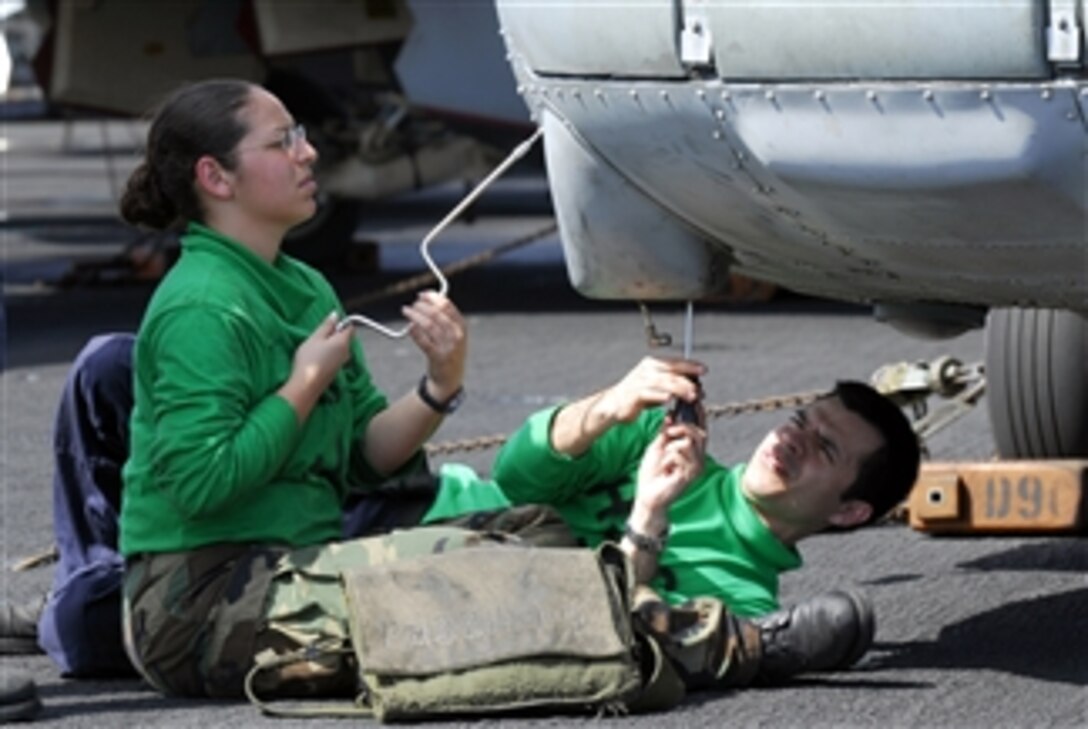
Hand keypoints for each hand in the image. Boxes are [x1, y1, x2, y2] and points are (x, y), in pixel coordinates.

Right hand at [290, 311, 352, 393]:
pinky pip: (336, 357)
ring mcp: (342, 363)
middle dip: (335, 334)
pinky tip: (317, 357)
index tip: (328, 325)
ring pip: (340, 348)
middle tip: (319, 336)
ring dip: (331, 345)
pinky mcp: (336, 371)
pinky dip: (329, 354)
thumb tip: (336, 314)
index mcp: (343, 342)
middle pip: (346, 338)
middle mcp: (346, 352)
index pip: (350, 328)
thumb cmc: (309, 359)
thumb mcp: (315, 338)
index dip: (340, 323)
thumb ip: (327, 325)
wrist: (306, 385)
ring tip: (315, 347)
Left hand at [402, 291, 466, 400]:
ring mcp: (448, 347)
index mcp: (462, 326)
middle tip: (412, 304)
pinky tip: (409, 327)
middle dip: (421, 306)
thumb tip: (426, 298)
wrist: (450, 379)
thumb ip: (444, 317)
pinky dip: (414, 332)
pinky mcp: (438, 357)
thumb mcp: (454, 334)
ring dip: (414, 315)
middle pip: (437, 313)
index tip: (421, 294)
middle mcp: (457, 335)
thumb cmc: (449, 352)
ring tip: (406, 311)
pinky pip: (423, 341)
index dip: (432, 297)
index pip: (447, 305)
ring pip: (428, 325)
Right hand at [597, 356, 704, 425]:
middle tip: (700, 390)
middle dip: (688, 381)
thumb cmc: (637, 395)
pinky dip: (660, 395)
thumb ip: (673, 384)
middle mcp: (647, 370)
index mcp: (653, 364)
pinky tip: (669, 399)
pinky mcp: (634, 393)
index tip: (704, 370)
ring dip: (679, 389)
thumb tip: (695, 386)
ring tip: (691, 396)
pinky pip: (650, 393)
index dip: (690, 366)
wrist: (614, 404)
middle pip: (672, 372)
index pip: (675, 362)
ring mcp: (640, 381)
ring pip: (664, 382)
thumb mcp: (657, 386)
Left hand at [629, 420, 706, 535]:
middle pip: (699, 432)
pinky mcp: (691, 474)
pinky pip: (681, 453)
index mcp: (693, 452)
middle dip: (682, 427)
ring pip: (690, 441)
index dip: (697, 416)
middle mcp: (699, 459)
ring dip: (672, 446)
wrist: (648, 496)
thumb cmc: (652, 474)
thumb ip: (666, 432)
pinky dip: (669, 457)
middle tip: (668, 431)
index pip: (700, 430)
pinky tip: (665, 469)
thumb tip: (671, 415)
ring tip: (664, 458)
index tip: (691, 401)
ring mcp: (697, 467)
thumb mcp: (658, 447)